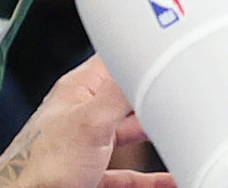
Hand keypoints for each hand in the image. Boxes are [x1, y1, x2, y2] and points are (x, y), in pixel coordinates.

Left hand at [0, 58, 172, 187]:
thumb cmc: (40, 164)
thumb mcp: (91, 121)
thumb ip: (121, 93)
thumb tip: (149, 64)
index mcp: (80, 90)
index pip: (118, 59)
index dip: (144, 53)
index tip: (174, 52)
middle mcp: (84, 114)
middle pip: (128, 97)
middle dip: (156, 97)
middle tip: (187, 94)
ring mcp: (87, 146)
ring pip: (130, 134)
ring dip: (155, 135)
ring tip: (183, 132)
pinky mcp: (90, 175)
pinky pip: (127, 173)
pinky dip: (149, 177)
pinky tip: (168, 178)